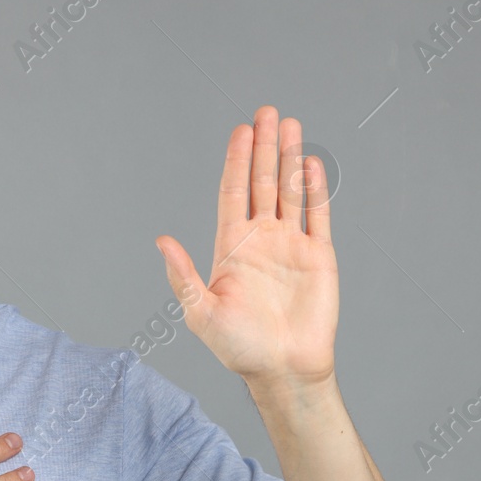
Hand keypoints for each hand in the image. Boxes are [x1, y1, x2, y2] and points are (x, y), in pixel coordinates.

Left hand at [155, 106, 338, 387]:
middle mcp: (261, 240)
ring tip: (290, 125)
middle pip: (262, 181)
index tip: (241, 130)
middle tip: (266, 111)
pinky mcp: (318, 257)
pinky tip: (312, 163)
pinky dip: (316, 189)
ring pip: (290, 191)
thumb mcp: (201, 312)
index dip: (237, 160)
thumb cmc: (240, 348)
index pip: (234, 191)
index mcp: (232, 247)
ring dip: (290, 158)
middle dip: (264, 146)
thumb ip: (183, 275)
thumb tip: (162, 241)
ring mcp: (290, 245)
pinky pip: (317, 215)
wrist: (284, 369)